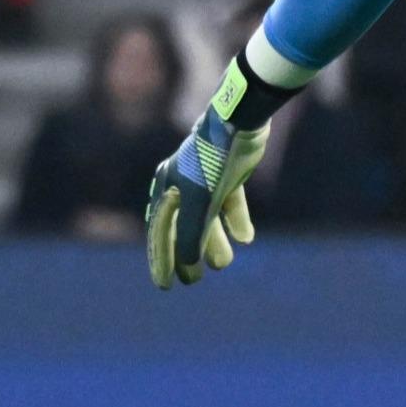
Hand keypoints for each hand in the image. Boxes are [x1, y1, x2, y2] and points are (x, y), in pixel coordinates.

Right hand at [145, 77, 268, 287]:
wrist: (241, 121)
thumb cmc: (213, 160)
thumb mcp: (201, 201)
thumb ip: (193, 234)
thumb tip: (189, 265)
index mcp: (166, 186)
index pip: (159, 232)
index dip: (162, 260)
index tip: (165, 285)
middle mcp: (181, 181)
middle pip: (182, 227)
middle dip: (188, 254)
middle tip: (194, 280)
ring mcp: (206, 176)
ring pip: (206, 216)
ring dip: (213, 241)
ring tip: (223, 263)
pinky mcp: (229, 171)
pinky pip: (229, 202)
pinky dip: (236, 219)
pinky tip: (246, 238)